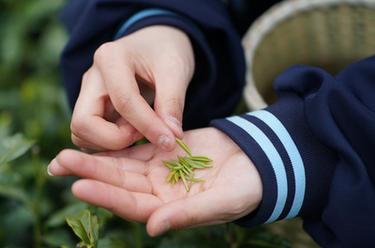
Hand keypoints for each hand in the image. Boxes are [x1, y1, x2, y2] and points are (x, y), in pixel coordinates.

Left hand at [48, 128, 261, 235]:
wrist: (256, 161)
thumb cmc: (245, 188)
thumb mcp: (221, 201)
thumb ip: (188, 214)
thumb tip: (153, 228)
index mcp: (169, 209)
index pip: (131, 205)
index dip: (106, 195)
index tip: (78, 184)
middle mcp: (159, 192)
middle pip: (119, 183)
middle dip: (90, 173)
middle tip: (60, 162)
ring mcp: (160, 170)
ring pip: (122, 164)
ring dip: (96, 157)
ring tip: (66, 152)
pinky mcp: (165, 149)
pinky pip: (136, 146)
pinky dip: (117, 142)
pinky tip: (96, 135)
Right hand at [70, 25, 194, 150]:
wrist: (156, 44)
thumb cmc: (166, 52)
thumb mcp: (176, 71)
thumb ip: (172, 103)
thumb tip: (171, 137)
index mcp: (110, 58)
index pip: (123, 102)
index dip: (147, 126)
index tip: (169, 141)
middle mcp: (91, 77)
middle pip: (83, 123)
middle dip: (115, 140)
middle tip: (144, 135)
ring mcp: (87, 94)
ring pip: (81, 134)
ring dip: (111, 144)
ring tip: (140, 132)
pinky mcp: (91, 109)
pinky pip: (90, 136)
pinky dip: (110, 144)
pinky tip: (133, 134)